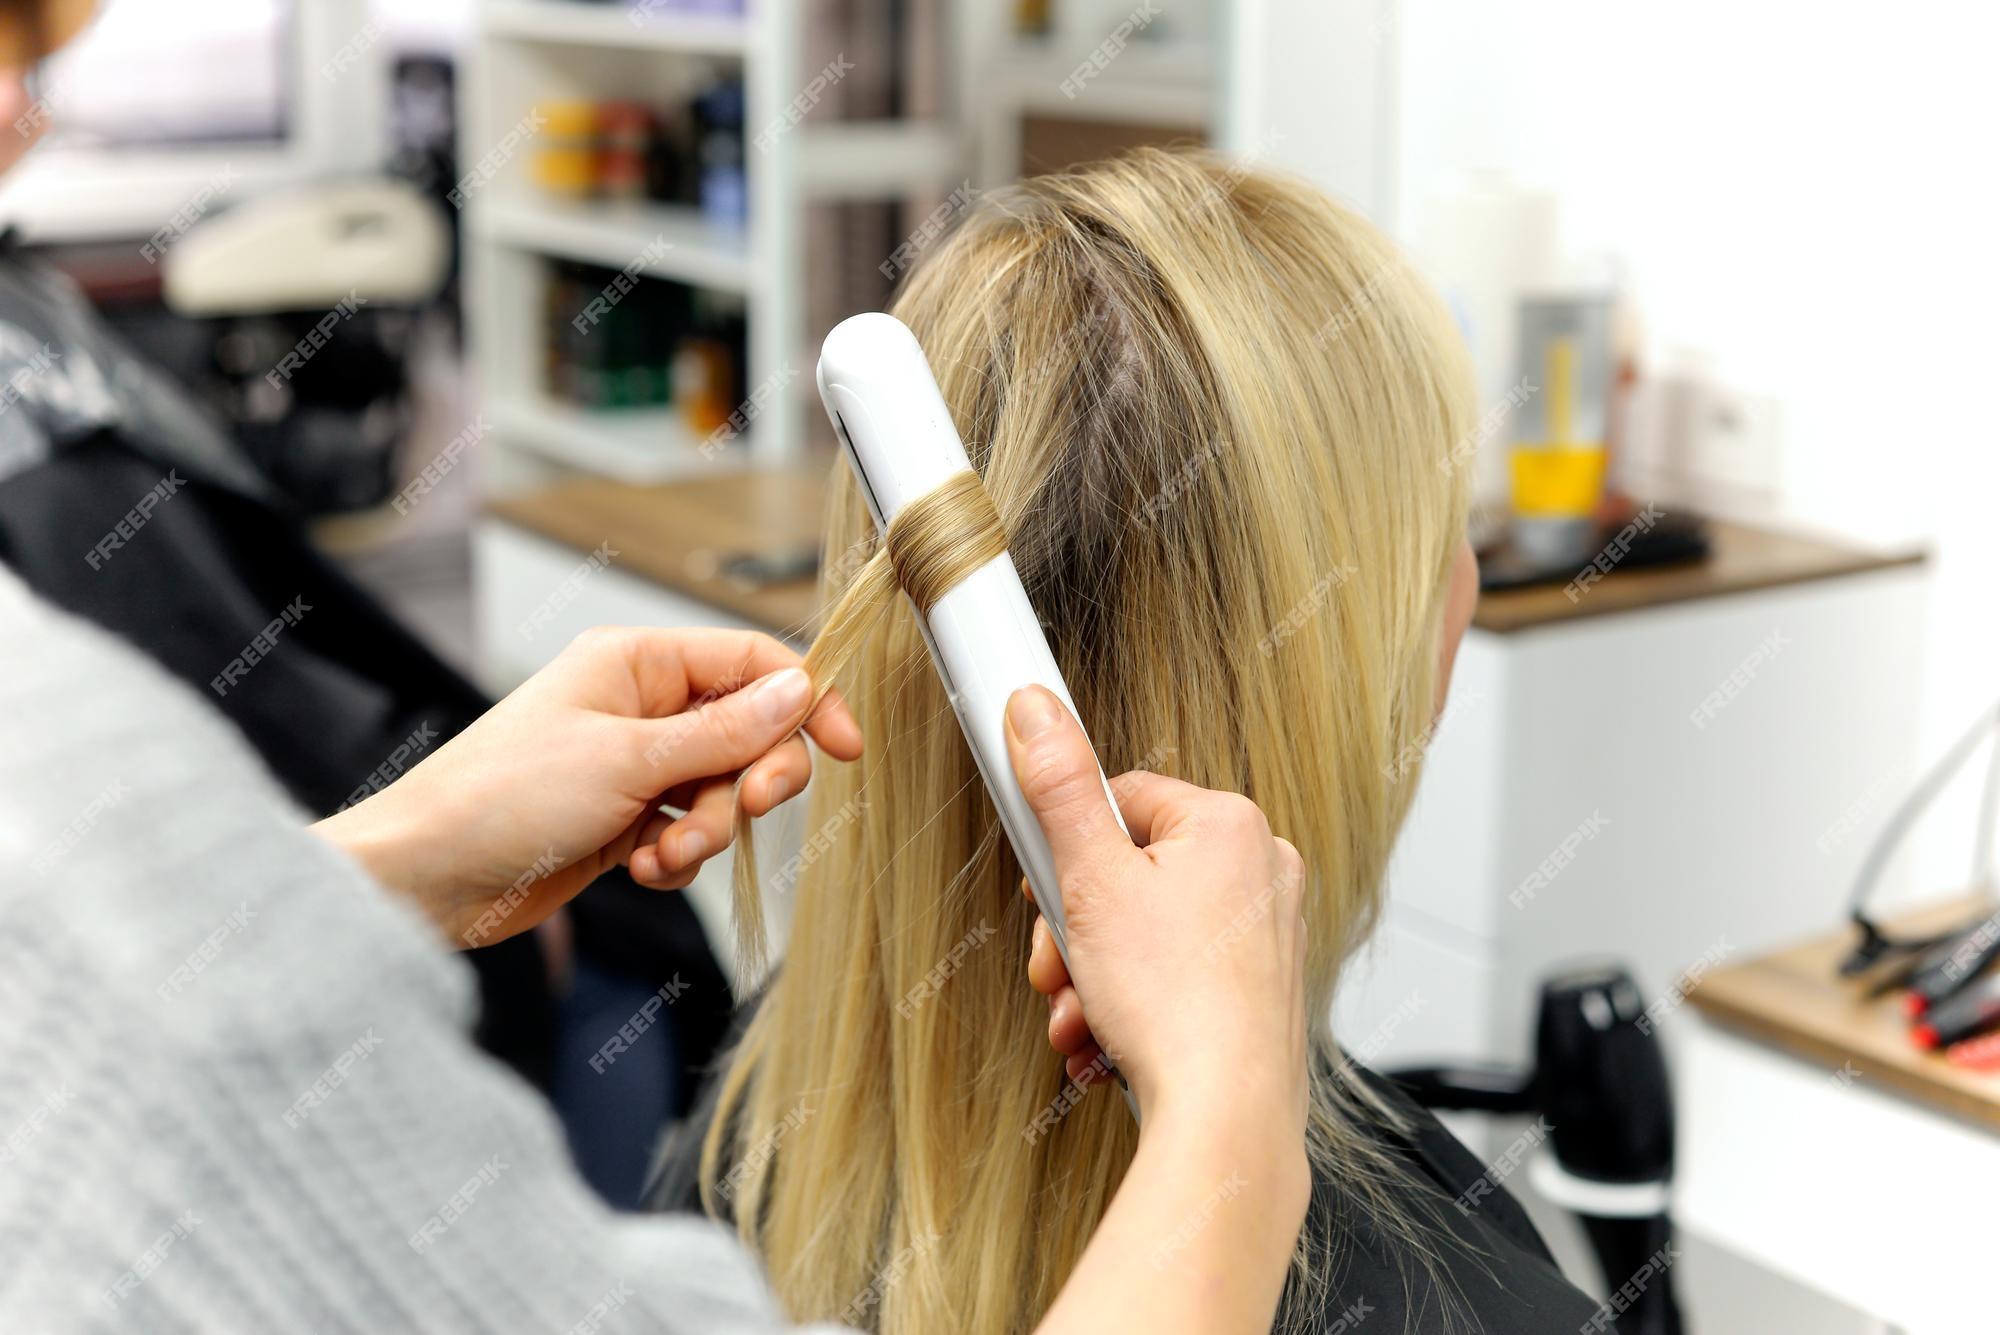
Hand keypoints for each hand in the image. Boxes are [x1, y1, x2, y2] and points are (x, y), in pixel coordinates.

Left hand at [313, 626, 861, 945]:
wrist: (425, 878)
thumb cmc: (500, 797)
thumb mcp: (628, 759)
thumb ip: (724, 731)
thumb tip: (800, 691)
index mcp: (638, 662)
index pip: (753, 664)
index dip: (807, 700)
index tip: (845, 748)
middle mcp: (641, 707)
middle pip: (750, 732)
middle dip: (753, 780)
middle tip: (745, 809)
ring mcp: (633, 765)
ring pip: (723, 791)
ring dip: (710, 830)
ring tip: (666, 852)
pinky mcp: (623, 821)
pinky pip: (689, 832)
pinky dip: (679, 857)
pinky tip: (643, 872)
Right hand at [1008, 685, 1309, 1334]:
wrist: (1226, 1114)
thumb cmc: (1175, 1004)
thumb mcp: (1089, 879)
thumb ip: (1057, 788)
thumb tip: (1033, 709)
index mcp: (1231, 824)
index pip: (1121, 800)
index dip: (1067, 852)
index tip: (1045, 892)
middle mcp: (1263, 870)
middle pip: (1131, 875)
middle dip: (1076, 933)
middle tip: (1057, 971)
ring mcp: (1268, 935)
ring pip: (1148, 937)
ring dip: (1096, 980)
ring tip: (1082, 1020)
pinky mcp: (1261, 992)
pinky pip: (1177, 980)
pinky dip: (1134, 1009)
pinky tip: (1109, 1044)